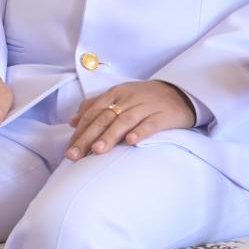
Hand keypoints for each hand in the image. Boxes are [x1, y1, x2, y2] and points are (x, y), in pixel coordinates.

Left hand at [65, 80, 197, 160]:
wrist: (179, 92)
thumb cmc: (143, 98)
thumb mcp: (118, 98)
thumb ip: (95, 107)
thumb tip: (73, 121)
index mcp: (115, 94)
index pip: (93, 113)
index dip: (80, 131)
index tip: (69, 150)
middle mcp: (128, 98)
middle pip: (104, 118)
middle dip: (88, 137)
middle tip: (75, 155)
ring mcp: (146, 106)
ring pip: (125, 121)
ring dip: (110, 135)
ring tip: (97, 150)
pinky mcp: (163, 115)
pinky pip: (151, 123)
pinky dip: (140, 132)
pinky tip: (131, 142)